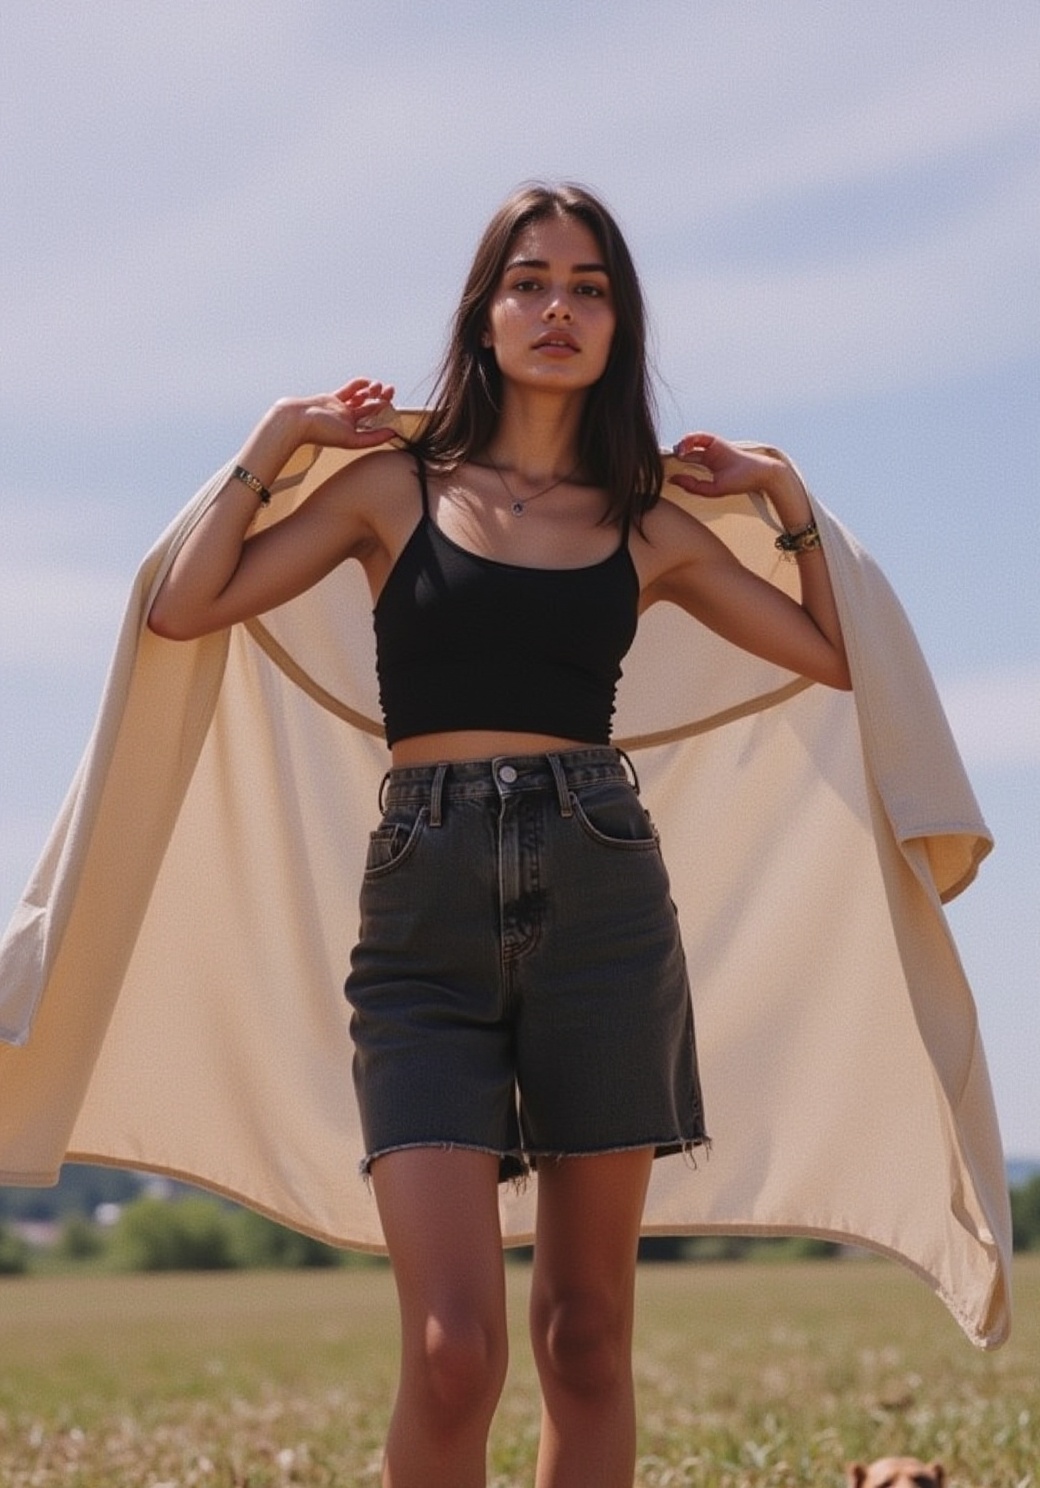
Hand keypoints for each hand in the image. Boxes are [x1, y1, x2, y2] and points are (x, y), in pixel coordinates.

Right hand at [280, 378, 398, 450]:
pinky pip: (350, 389)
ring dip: (372, 391)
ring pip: (362, 398)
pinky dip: (360, 384)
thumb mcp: (352, 439)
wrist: (298, 419)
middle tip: (390, 391)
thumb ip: (372, 438)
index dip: (386, 417)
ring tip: (378, 387)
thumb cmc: (320, 432)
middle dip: (383, 399)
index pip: (375, 424)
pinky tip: (367, 382)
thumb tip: (393, 434)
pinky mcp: (333, 398)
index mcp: (353, 433)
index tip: (395, 410)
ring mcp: (340, 409)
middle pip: (371, 409)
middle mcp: (348, 421)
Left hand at [668, 432, 788, 500]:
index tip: (663, 469)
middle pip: (685, 450)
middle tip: (661, 459)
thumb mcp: (712, 489)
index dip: (674, 463)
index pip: (686, 461)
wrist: (759, 473)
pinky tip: (684, 449)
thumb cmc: (740, 482)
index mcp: (708, 465)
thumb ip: (693, 486)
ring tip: (676, 455)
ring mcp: (712, 446)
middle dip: (673, 453)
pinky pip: (699, 436)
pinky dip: (689, 440)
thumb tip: (673, 479)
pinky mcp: (716, 440)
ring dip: (680, 446)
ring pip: (690, 442)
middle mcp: (708, 454)